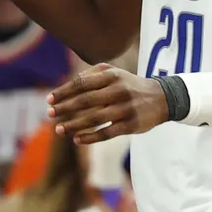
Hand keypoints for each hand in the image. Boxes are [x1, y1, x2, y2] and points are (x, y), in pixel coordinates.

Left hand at [48, 64, 167, 143]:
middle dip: (65, 108)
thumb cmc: (129, 84)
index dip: (64, 91)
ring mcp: (126, 109)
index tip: (49, 99)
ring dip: (74, 125)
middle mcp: (119, 91)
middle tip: (49, 114)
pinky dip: (91, 137)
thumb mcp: (114, 72)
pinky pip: (107, 133)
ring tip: (59, 129)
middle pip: (86, 101)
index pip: (82, 83)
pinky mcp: (132, 125)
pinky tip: (77, 139)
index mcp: (112, 76)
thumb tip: (68, 85)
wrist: (162, 98)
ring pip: (94, 119)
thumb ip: (92, 75)